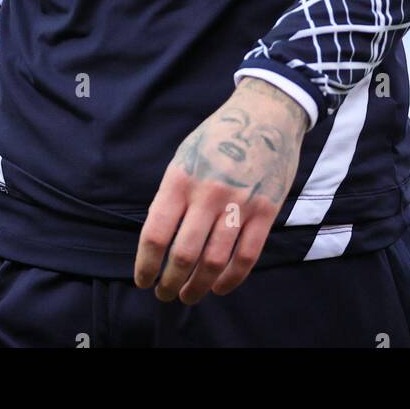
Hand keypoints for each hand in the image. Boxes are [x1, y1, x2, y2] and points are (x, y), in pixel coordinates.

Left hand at [133, 76, 308, 303]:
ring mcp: (240, 203)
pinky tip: (220, 287)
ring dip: (198, 287)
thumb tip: (159, 241)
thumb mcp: (185, 156)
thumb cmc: (219, 135)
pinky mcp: (266, 211)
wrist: (267, 113)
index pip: (156, 234)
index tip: (143, 280)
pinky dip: (231, 280)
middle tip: (164, 294)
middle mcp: (208, 193)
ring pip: (214, 262)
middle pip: (184, 255)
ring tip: (188, 295)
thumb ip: (172, 195)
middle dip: (170, 283)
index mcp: (181, 178)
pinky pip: (246, 257)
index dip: (146, 265)